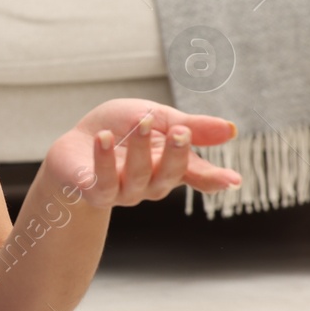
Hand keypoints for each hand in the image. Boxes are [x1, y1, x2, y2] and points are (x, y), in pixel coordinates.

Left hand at [43, 98, 241, 208]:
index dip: (214, 179)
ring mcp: (124, 192)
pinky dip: (103, 159)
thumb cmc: (120, 129)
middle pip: (169, 175)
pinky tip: (103, 138)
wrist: (76, 143)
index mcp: (170, 166)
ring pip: (138, 176)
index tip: (234, 180)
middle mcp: (151, 184)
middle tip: (181, 132)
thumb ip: (190, 126)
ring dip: (141, 149)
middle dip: (176, 154)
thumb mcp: (156, 118)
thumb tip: (231, 130)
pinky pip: (103, 182)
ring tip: (141, 122)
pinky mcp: (96, 192)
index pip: (197, 175)